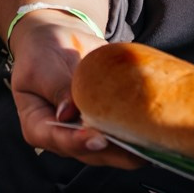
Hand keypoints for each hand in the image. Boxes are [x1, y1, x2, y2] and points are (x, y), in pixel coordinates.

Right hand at [7, 12, 140, 170]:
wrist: (59, 40)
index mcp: (37, 125)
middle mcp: (62, 136)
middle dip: (114, 152)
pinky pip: (121, 136)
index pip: (56, 139)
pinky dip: (138, 134)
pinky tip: (156, 132)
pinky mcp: (105, 125)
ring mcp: (85, 133)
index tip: (98, 138)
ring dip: (132, 149)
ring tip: (152, 143)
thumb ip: (55, 87)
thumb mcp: (41, 66)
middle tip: (136, 146)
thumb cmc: (42, 53)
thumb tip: (68, 113)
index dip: (77, 142)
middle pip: (88, 152)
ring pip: (110, 150)